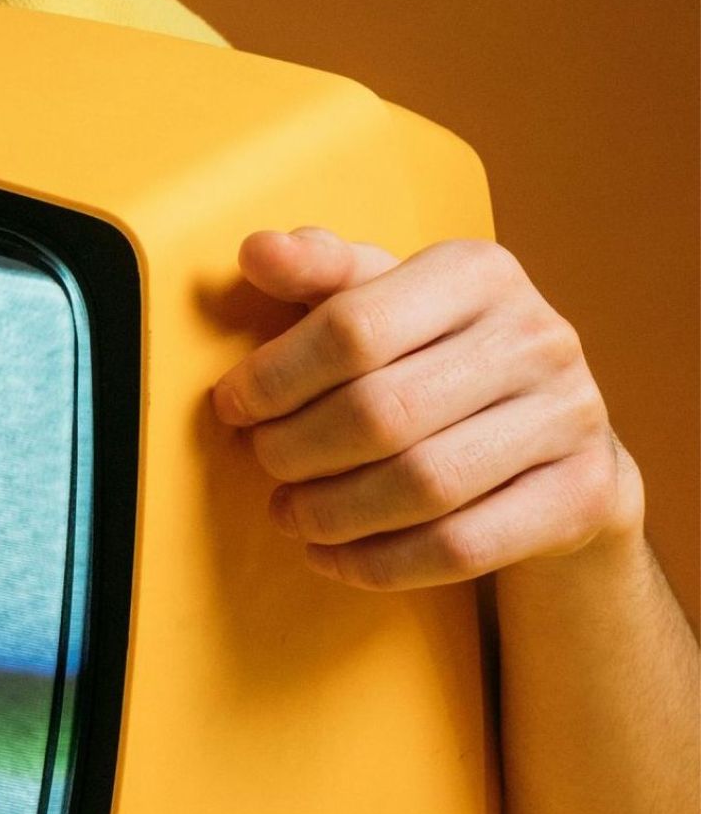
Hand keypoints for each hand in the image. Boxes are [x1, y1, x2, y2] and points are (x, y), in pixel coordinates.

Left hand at [209, 227, 642, 589]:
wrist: (556, 431)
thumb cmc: (435, 349)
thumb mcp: (383, 294)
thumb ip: (318, 270)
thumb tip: (256, 252)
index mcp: (478, 270)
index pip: (353, 327)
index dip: (276, 375)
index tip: (231, 404)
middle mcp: (536, 336)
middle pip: (383, 411)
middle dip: (299, 446)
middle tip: (261, 461)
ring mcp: (571, 418)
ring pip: (423, 485)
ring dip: (334, 511)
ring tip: (288, 513)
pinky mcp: (584, 496)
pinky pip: (465, 546)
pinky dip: (383, 562)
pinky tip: (333, 557)